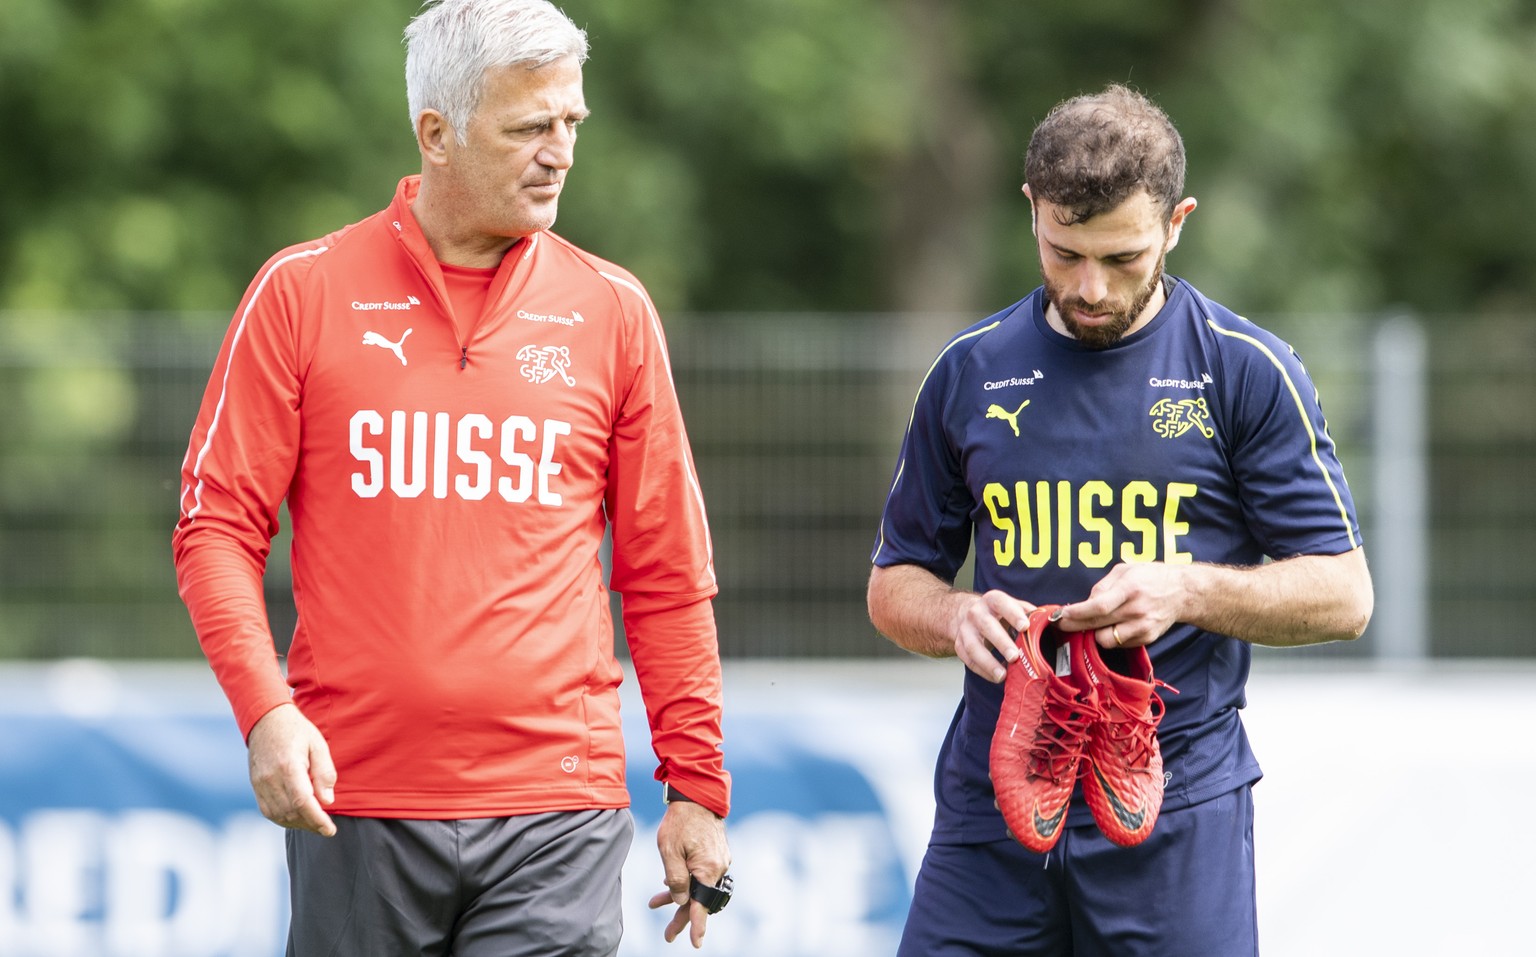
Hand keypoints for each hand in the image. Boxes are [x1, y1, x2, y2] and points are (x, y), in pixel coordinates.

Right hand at [245, 703, 337, 836]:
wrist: (266, 720)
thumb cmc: (297, 731)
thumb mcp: (318, 745)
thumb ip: (324, 773)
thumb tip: (327, 801)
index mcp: (289, 766)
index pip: (303, 802)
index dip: (317, 820)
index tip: (330, 830)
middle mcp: (271, 778)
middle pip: (291, 812)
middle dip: (310, 824)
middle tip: (326, 827)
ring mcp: (260, 783)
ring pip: (278, 815)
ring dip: (298, 824)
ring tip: (314, 823)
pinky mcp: (255, 786)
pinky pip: (268, 811)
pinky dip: (283, 819)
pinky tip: (297, 817)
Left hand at [648, 800, 729, 947]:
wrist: (697, 795)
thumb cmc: (680, 822)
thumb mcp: (669, 852)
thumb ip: (676, 880)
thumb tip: (681, 901)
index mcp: (707, 869)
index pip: (702, 905)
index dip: (697, 926)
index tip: (695, 943)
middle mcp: (717, 868)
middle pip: (699, 899)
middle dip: (682, 916)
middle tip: (668, 935)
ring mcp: (719, 860)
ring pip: (698, 886)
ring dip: (679, 896)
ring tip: (655, 902)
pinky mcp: (715, 853)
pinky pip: (701, 874)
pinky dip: (687, 880)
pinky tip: (669, 881)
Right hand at [952, 589, 1035, 682]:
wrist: (965, 613)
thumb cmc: (996, 612)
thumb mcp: (1012, 606)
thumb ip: (1029, 613)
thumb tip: (1051, 622)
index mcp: (992, 600)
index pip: (1002, 604)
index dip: (1013, 615)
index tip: (1025, 627)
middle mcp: (976, 612)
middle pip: (987, 626)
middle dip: (1001, 642)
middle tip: (1015, 656)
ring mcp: (965, 629)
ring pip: (973, 646)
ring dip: (988, 662)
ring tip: (1002, 675)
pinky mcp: (959, 645)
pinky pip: (968, 660)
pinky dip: (982, 670)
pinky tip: (995, 677)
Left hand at [1055, 562, 1187, 648]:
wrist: (1182, 592)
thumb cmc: (1150, 577)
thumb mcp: (1125, 570)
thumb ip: (1103, 586)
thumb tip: (1085, 603)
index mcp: (1130, 589)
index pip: (1098, 606)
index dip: (1076, 613)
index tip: (1061, 614)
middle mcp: (1137, 611)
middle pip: (1098, 625)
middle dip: (1074, 626)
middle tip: (1061, 623)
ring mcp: (1143, 627)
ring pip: (1106, 640)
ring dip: (1095, 633)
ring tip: (1093, 623)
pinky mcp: (1147, 639)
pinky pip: (1119, 644)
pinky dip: (1111, 636)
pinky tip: (1112, 625)